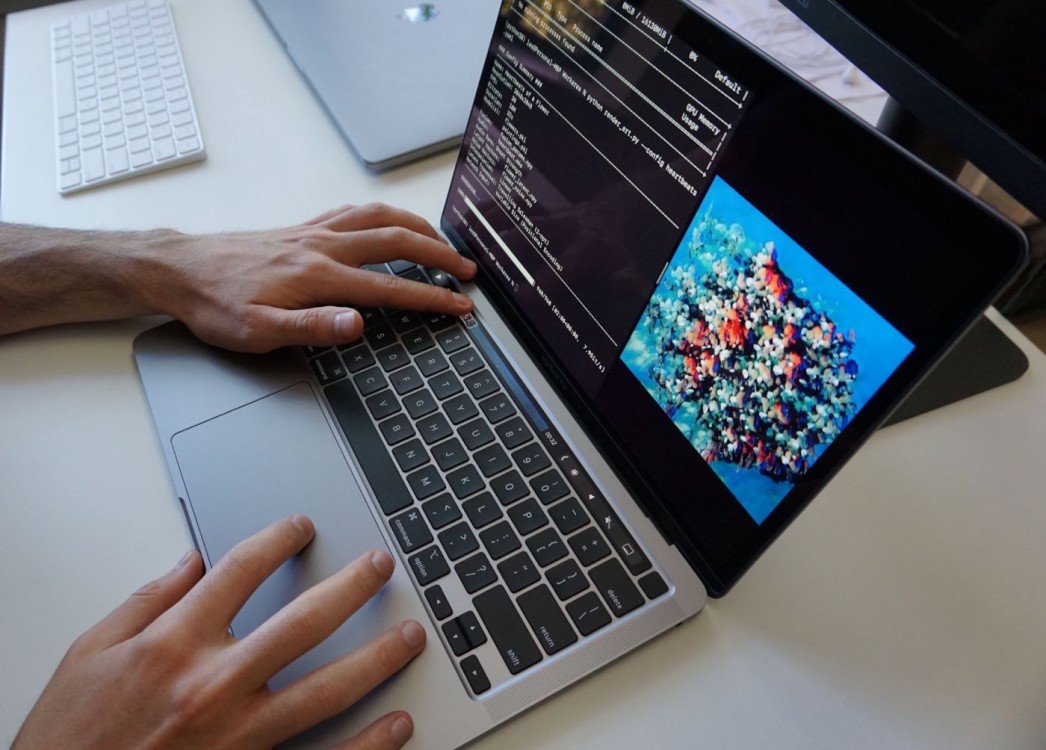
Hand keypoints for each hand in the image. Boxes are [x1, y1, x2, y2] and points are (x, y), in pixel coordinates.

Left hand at [0, 202, 476, 350]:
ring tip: (443, 243)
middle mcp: (322, 246)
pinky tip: (390, 223)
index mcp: (318, 276)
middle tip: (467, 270)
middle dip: (439, 255)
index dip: (430, 297)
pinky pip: (354, 212)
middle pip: (396, 240)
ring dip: (418, 228)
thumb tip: (359, 323)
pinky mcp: (302, 227)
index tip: (460, 306)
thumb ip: (312, 327)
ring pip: (379, 218)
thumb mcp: (257, 332)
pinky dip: (385, 215)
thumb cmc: (215, 305)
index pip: (390, 286)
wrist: (180, 270)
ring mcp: (314, 232)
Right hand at [13, 516, 425, 749]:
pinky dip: (367, 745)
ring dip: (377, 658)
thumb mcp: (87, 653)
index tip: (302, 527)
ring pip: (326, 689)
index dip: (277, 540)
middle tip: (382, 565)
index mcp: (173, 644)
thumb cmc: (68, 735)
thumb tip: (190, 562)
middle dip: (351, 588)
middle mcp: (212, 684)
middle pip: (303, 623)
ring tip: (411, 634)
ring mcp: (237, 736)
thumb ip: (144, 601)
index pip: (240, 571)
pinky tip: (399, 724)